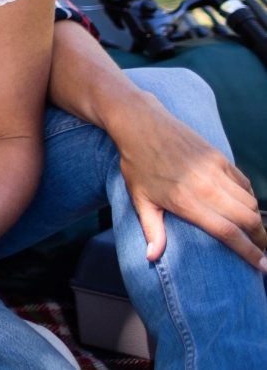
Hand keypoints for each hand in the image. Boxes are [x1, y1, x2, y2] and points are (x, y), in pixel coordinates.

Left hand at [113, 92, 266, 267]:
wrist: (141, 124)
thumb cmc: (137, 165)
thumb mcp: (139, 200)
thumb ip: (151, 230)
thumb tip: (152, 258)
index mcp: (186, 201)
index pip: (228, 232)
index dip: (249, 252)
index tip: (262, 266)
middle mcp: (205, 186)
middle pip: (247, 219)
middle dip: (260, 239)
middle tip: (262, 252)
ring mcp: (215, 170)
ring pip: (249, 202)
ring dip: (256, 221)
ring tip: (255, 233)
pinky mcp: (219, 157)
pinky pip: (244, 183)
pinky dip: (249, 199)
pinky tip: (245, 209)